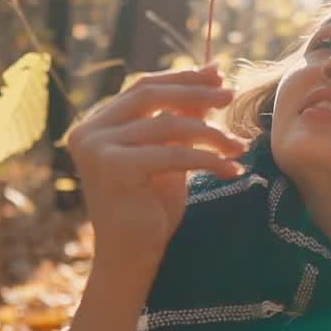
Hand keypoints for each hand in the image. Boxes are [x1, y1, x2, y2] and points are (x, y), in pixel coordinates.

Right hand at [66, 64, 247, 272]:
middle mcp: (89, 132)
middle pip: (151, 95)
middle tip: (231, 96)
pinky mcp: (114, 167)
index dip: (182, 78)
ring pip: (168, 125)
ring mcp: (97, 148)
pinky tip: (232, 169)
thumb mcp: (169, 152)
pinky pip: (173, 153)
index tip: (218, 75)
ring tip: (241, 145)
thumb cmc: (151, 208)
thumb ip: (183, 116)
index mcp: (96, 124)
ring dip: (211, 133)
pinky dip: (208, 159)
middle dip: (196, 93)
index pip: (143, 87)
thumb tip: (212, 73)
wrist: (132, 257)